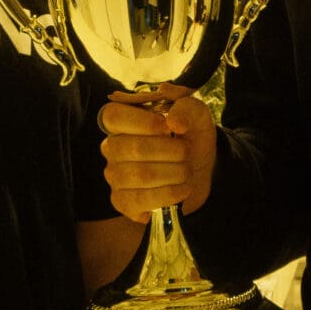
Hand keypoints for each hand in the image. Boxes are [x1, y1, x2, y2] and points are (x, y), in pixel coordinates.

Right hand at [100, 83, 215, 224]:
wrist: (198, 172)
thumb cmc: (190, 138)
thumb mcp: (196, 116)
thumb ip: (187, 108)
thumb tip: (174, 122)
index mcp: (122, 121)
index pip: (112, 116)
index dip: (143, 122)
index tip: (168, 126)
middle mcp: (111, 147)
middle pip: (134, 148)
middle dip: (171, 151)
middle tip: (185, 152)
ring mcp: (115, 176)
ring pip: (141, 175)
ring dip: (175, 173)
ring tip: (185, 170)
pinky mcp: (123, 201)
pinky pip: (142, 199)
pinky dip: (170, 194)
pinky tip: (182, 188)